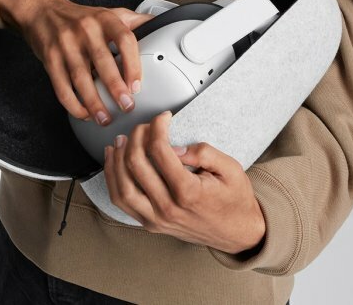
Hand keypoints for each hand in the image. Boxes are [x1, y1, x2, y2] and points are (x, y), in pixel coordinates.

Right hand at [0, 0, 155, 125]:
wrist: (43, 11)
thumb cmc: (81, 17)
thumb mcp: (109, 13)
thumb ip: (134, 21)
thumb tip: (160, 23)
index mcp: (104, 19)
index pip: (124, 39)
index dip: (133, 64)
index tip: (137, 85)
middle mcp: (85, 29)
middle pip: (103, 61)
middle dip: (115, 87)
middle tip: (126, 106)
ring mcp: (66, 44)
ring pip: (81, 78)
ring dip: (94, 102)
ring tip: (105, 118)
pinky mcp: (50, 58)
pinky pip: (61, 86)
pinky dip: (73, 104)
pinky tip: (83, 113)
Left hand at [103, 111, 266, 254]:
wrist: (239, 234)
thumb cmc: (235, 200)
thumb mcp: (230, 168)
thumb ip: (204, 152)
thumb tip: (177, 147)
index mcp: (188, 192)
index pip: (160, 151)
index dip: (158, 126)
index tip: (164, 117)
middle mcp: (169, 208)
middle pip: (137, 165)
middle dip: (136, 137)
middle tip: (143, 126)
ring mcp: (157, 219)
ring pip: (122, 188)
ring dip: (116, 160)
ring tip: (119, 141)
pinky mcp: (152, 224)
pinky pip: (123, 204)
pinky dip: (113, 181)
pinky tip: (113, 163)